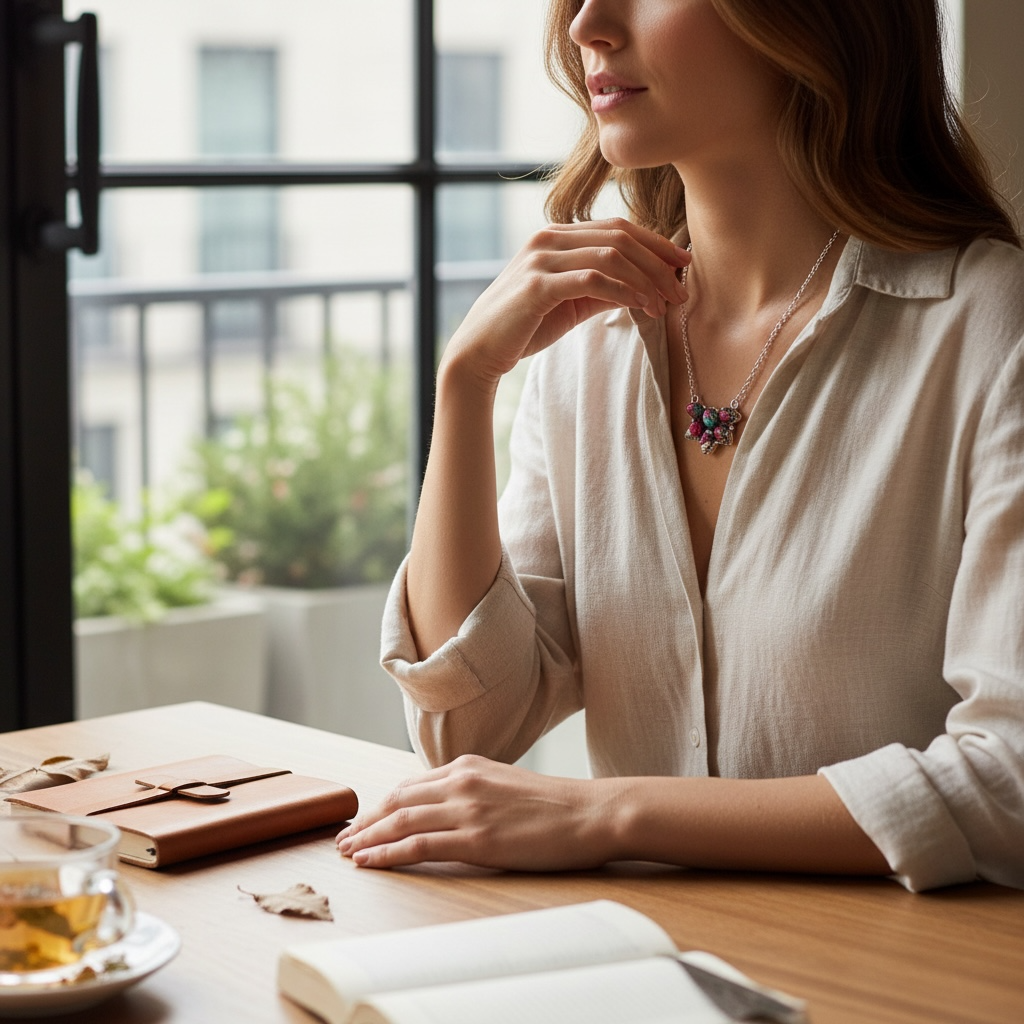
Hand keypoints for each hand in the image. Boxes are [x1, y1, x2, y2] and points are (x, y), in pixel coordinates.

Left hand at [336, 755, 617, 870]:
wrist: (591, 812)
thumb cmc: (557, 804)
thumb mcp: (506, 784)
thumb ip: (474, 790)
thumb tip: (449, 807)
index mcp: (468, 765)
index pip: (410, 785)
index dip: (381, 804)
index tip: (363, 820)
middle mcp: (461, 781)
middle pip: (397, 800)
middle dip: (365, 821)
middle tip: (343, 838)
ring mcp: (467, 809)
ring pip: (400, 822)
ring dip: (367, 838)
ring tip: (347, 852)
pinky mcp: (475, 838)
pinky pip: (417, 846)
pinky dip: (387, 854)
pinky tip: (370, 862)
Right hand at [443, 218, 689, 387]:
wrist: (479, 351)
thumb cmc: (523, 328)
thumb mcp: (569, 303)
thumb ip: (601, 288)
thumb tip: (644, 287)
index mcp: (557, 236)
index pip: (617, 228)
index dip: (655, 244)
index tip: (683, 265)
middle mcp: (548, 238)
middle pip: (619, 236)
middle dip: (657, 262)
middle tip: (682, 289)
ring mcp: (541, 258)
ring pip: (610, 255)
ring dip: (645, 279)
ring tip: (665, 303)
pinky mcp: (538, 285)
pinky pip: (592, 279)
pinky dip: (623, 291)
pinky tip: (641, 307)